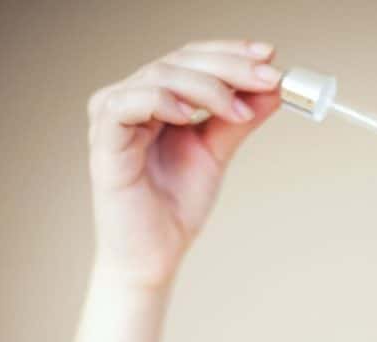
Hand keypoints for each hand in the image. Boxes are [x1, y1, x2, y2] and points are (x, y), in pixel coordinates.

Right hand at [86, 38, 282, 288]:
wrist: (155, 255)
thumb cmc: (176, 206)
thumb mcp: (216, 153)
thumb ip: (238, 119)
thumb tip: (273, 88)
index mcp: (155, 97)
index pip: (192, 58)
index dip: (231, 52)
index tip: (270, 56)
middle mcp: (130, 99)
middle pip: (179, 61)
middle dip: (229, 66)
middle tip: (267, 77)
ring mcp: (113, 117)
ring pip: (158, 76)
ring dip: (206, 86)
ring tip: (238, 110)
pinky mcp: (103, 142)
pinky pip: (126, 105)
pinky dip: (161, 101)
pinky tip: (190, 116)